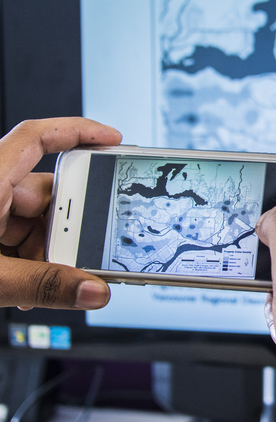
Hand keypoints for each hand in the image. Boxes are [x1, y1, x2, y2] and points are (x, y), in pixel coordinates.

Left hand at [0, 118, 121, 309]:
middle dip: (64, 228)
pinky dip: (27, 261)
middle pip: (45, 193)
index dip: (78, 131)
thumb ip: (42, 286)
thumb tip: (94, 290)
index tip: (113, 140)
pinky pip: (16, 239)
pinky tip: (26, 286)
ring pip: (32, 222)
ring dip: (44, 252)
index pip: (37, 137)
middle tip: (76, 254)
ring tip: (41, 282)